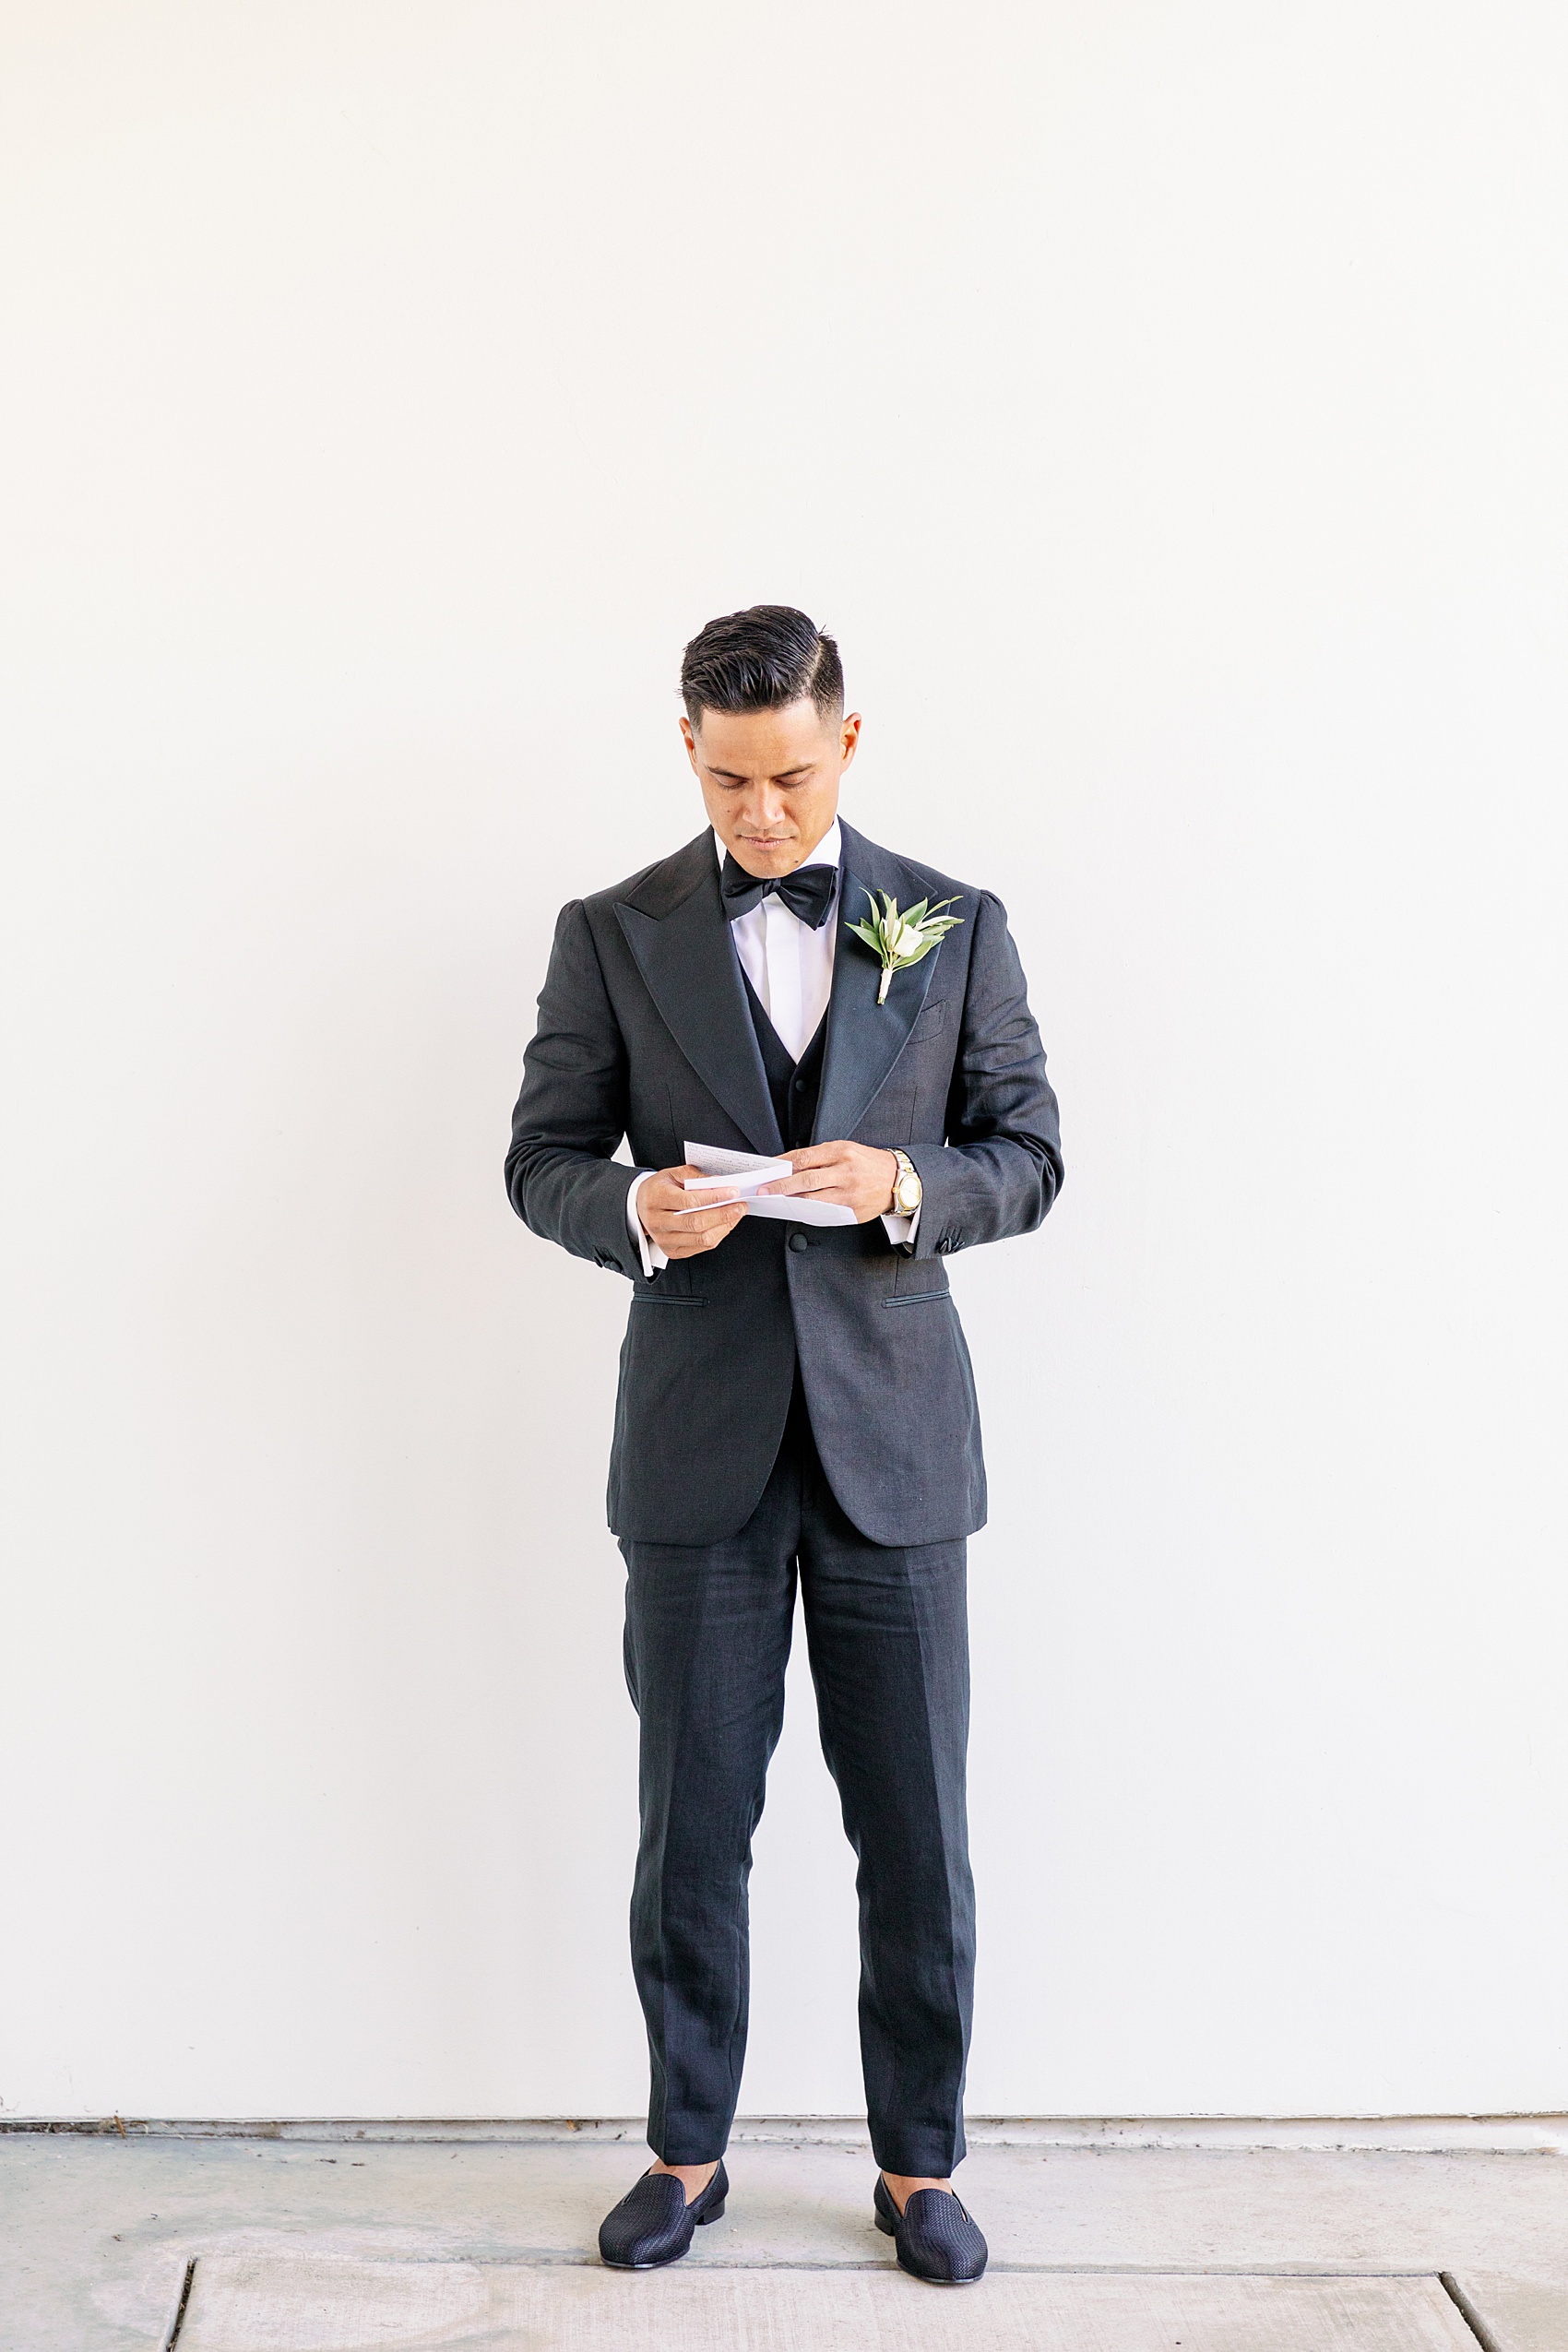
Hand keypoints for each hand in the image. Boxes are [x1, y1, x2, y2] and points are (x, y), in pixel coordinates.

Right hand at [636, 1164, 746, 1260]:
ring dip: (724, 1226)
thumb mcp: (673, 1174)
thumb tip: (720, 1183)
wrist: (640, 1206)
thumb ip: (695, 1176)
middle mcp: (657, 1221)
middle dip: (724, 1214)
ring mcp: (664, 1239)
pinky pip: (701, 1247)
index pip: (689, 1201)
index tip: (733, 1192)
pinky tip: (725, 1224)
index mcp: (656, 1198)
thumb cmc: (660, 1189)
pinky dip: (718, 1235)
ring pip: (701, 1238)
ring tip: (736, 1214)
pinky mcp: (672, 1251)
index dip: (714, 1197)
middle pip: (697, 1223)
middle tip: (741, 1205)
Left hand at [757, 1141, 898, 1222]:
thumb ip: (821, 1158)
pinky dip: (809, 1211)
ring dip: (792, 1201)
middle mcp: (845, 1171)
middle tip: (764, 1190)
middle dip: (781, 1186)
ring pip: (814, 1199)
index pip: (805, 1157)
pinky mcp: (853, 1210)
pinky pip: (825, 1212)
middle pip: (806, 1179)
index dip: (783, 1164)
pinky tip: (798, 1210)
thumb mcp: (847, 1150)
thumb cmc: (868, 1163)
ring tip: (778, 1201)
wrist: (898, 1179)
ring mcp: (850, 1193)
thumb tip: (791, 1167)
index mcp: (842, 1151)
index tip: (768, 1169)